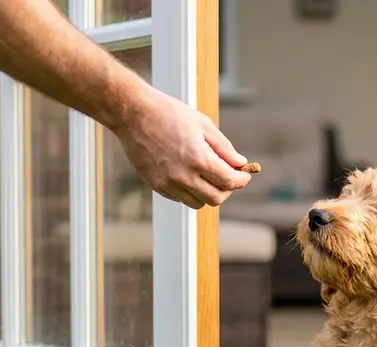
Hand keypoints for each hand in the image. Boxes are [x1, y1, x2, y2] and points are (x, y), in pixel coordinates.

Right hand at [112, 86, 251, 208]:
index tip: (244, 175)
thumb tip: (240, 163)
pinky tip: (189, 175)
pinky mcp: (155, 185)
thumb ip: (224, 148)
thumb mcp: (203, 125)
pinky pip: (179, 198)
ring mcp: (167, 183)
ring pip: (197, 202)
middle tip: (228, 177)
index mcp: (198, 159)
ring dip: (208, 193)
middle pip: (216, 198)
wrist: (133, 113)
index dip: (241, 180)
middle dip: (227, 189)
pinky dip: (190, 191)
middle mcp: (183, 176)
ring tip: (208, 176)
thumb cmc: (168, 113)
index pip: (229, 182)